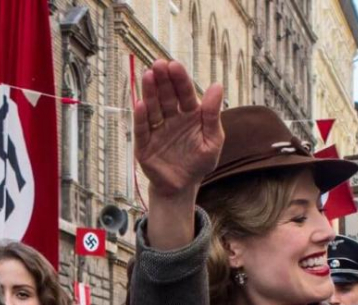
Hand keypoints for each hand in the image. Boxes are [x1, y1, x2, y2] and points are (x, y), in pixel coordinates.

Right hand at [134, 60, 224, 200]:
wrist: (182, 187)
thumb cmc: (199, 163)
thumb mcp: (213, 141)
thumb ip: (213, 116)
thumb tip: (217, 85)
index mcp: (190, 114)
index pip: (185, 93)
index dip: (180, 80)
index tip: (174, 65)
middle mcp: (171, 118)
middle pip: (166, 96)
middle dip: (162, 80)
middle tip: (158, 64)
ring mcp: (157, 129)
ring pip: (153, 108)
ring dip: (150, 93)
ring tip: (148, 76)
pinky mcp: (144, 144)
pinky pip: (142, 129)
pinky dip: (141, 118)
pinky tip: (140, 104)